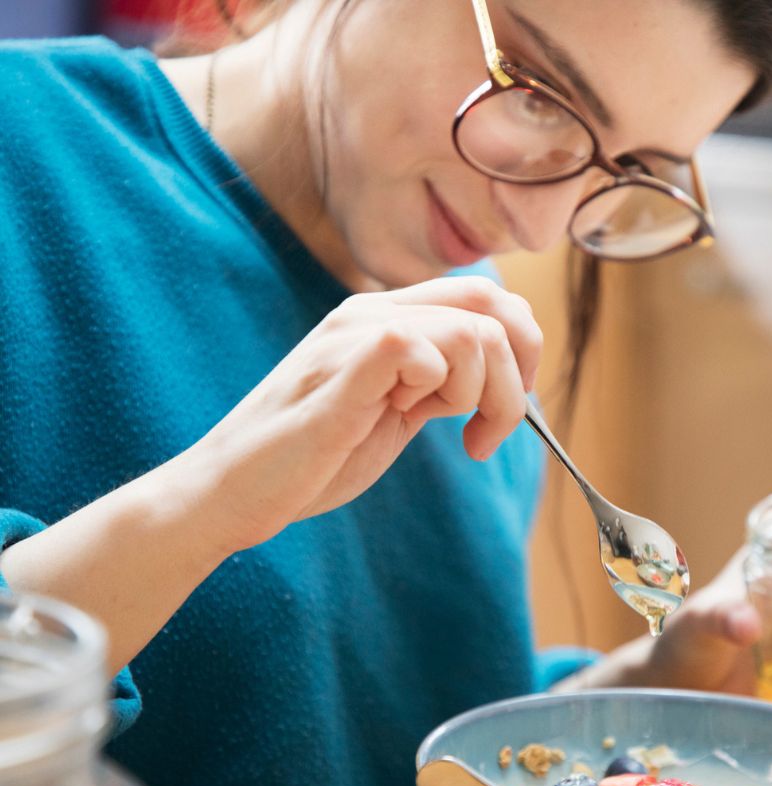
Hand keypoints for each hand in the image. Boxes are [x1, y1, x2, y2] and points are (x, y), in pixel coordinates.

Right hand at [171, 276, 540, 552]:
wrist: (235, 491)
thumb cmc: (315, 456)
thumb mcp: (398, 409)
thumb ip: (442, 382)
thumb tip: (509, 374)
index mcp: (387, 317)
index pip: (486, 294)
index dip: (521, 346)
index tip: (508, 403)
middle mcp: (371, 312)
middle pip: (490, 303)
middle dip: (515, 375)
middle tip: (491, 429)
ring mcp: (353, 336)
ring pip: (470, 332)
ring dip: (482, 394)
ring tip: (453, 431)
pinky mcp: (339, 370)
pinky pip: (416, 349)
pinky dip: (439, 392)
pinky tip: (413, 421)